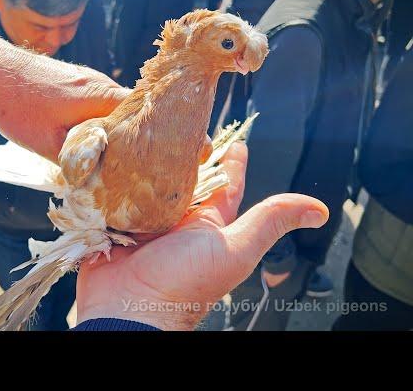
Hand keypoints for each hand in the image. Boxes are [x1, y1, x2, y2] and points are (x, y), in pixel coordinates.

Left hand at [0, 36, 129, 162]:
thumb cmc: (21, 107)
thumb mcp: (49, 143)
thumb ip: (76, 160)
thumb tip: (95, 176)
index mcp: (103, 97)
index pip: (140, 118)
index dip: (142, 141)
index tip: (140, 162)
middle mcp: (102, 84)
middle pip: (128, 115)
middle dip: (126, 139)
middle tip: (121, 164)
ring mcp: (90, 79)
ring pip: (111, 109)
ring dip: (108, 129)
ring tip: (102, 154)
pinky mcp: (76, 80)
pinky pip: (97, 102)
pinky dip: (95, 119)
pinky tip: (84, 136)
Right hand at [76, 142, 328, 330]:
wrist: (128, 309)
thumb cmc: (183, 285)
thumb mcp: (235, 249)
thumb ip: (270, 223)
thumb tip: (320, 210)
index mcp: (206, 224)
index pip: (224, 185)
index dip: (231, 162)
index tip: (234, 140)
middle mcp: (175, 220)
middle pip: (182, 177)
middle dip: (184, 152)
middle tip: (181, 123)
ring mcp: (141, 221)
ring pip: (146, 182)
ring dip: (145, 161)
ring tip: (145, 131)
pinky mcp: (111, 221)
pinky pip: (113, 194)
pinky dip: (113, 177)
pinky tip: (113, 155)